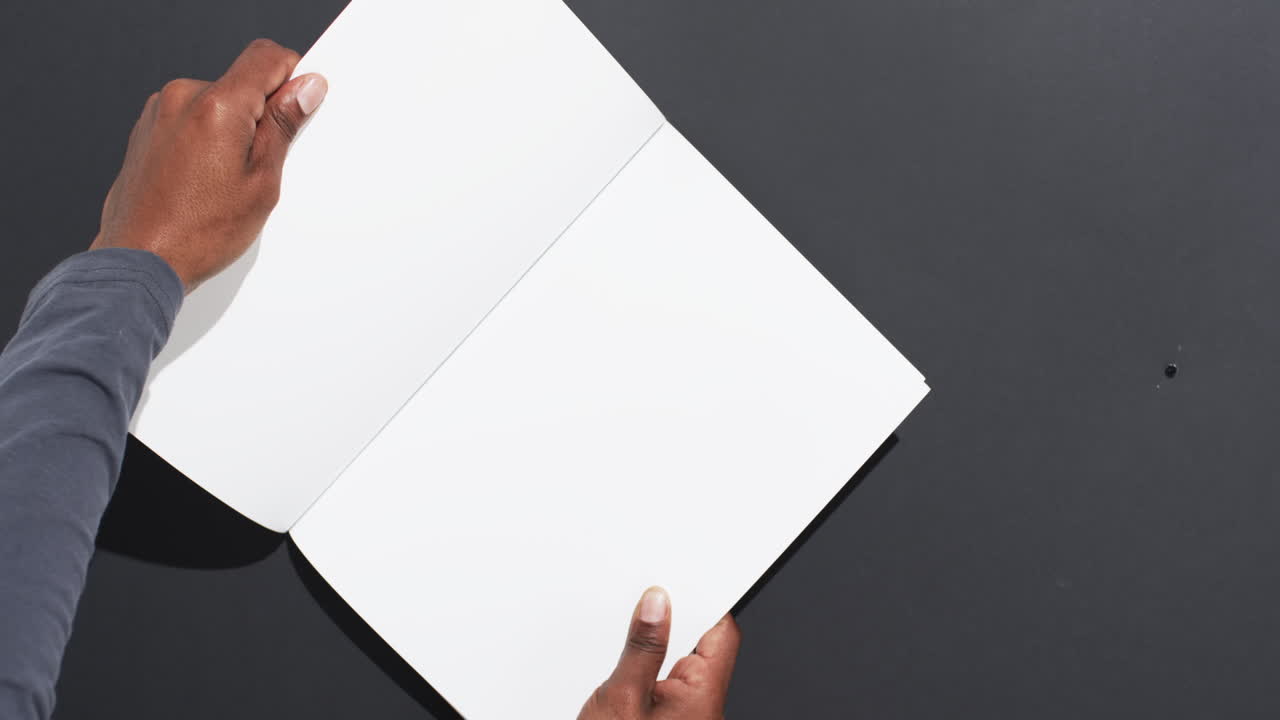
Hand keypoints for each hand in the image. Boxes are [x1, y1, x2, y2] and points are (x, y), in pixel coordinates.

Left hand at [90, 39, 326, 291]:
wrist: (141, 260)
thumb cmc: (197, 233)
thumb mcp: (261, 182)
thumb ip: (283, 127)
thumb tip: (304, 89)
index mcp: (216, 106)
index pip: (266, 56)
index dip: (292, 76)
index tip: (299, 104)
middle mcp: (180, 98)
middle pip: (241, 83)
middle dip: (260, 114)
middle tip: (262, 164)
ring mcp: (158, 112)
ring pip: (216, 102)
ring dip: (232, 129)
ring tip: (228, 180)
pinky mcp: (147, 129)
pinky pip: (190, 118)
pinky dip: (206, 139)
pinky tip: (206, 180)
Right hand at [579, 587, 740, 719]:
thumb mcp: (623, 695)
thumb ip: (642, 649)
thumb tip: (656, 605)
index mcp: (703, 695)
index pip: (721, 633)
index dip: (704, 601)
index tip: (681, 580)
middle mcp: (703, 707)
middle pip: (701, 648)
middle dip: (674, 622)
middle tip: (647, 599)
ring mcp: (687, 716)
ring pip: (681, 668)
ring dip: (659, 648)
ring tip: (631, 631)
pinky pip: (667, 686)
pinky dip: (651, 669)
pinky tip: (628, 664)